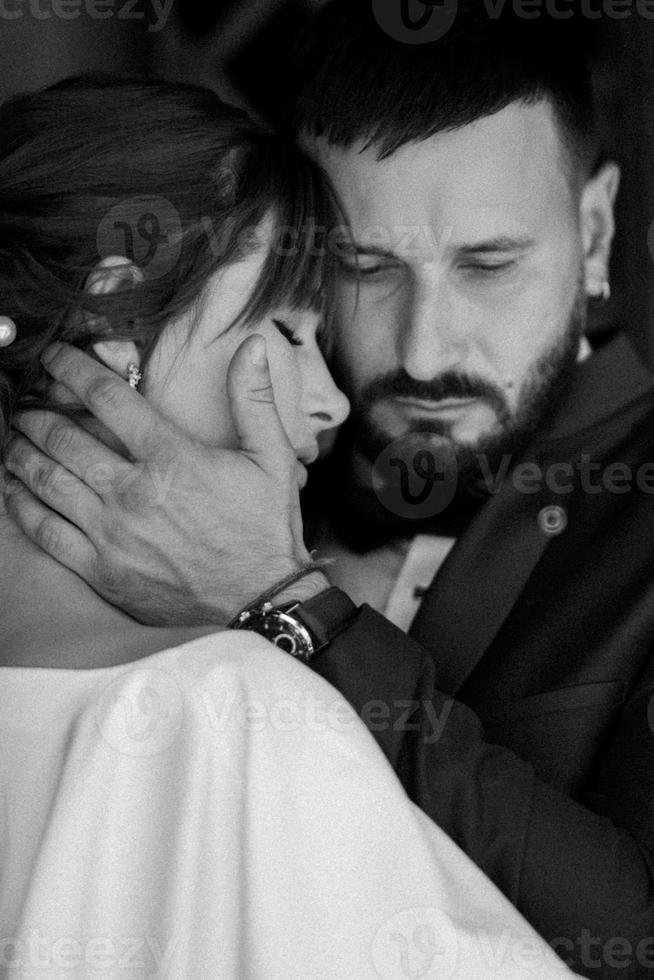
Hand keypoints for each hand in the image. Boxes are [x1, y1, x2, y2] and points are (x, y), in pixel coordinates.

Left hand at [3, 337, 320, 625]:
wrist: (261, 599)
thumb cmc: (265, 527)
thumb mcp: (272, 457)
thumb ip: (254, 398)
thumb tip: (252, 346)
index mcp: (171, 457)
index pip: (107, 398)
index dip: (72, 369)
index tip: (54, 356)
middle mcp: (134, 492)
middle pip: (64, 438)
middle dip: (36, 413)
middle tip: (24, 402)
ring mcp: (113, 534)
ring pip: (47, 482)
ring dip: (22, 453)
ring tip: (13, 438)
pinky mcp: (103, 570)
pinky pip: (47, 533)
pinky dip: (23, 507)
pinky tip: (14, 490)